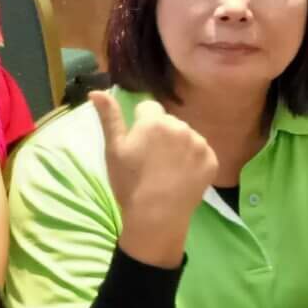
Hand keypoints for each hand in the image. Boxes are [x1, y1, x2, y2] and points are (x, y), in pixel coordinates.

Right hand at [92, 92, 217, 267]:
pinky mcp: (212, 161)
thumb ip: (109, 117)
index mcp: (155, 121)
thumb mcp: (113, 149)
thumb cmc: (129, 182)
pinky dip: (193, 162)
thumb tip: (96, 90)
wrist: (156, 216)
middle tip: (152, 161)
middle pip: (169, 123)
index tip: (138, 146)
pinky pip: (201, 153)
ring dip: (179, 147)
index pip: (148, 108)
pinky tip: (182, 177)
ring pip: (186, 137)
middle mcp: (181, 126)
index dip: (141, 125)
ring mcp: (199, 144)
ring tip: (167, 171)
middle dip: (161, 135)